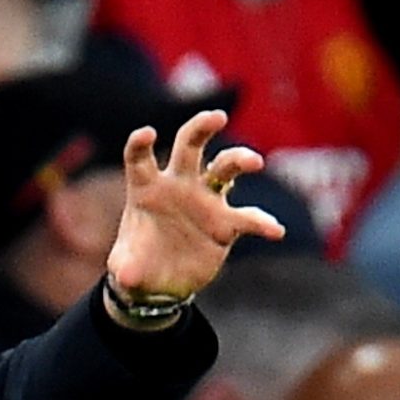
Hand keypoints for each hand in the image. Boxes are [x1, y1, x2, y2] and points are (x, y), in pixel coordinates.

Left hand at [105, 110, 285, 303]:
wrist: (161, 283)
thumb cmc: (137, 265)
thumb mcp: (125, 269)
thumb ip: (126, 270)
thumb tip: (129, 278)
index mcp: (147, 189)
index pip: (140, 160)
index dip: (140, 144)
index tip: (147, 133)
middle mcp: (179, 186)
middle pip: (190, 146)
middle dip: (202, 128)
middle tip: (217, 117)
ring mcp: (206, 200)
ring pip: (225, 168)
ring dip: (240, 160)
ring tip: (255, 163)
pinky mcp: (227, 223)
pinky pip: (248, 218)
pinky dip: (262, 222)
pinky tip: (274, 230)